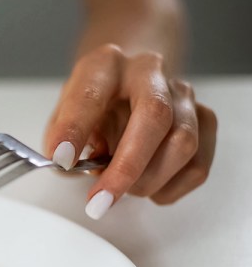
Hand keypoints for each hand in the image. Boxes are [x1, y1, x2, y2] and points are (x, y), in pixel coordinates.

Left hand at [44, 44, 216, 218]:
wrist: (125, 86)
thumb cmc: (91, 106)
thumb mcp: (61, 118)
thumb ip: (61, 140)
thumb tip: (69, 165)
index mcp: (105, 65)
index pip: (92, 94)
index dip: (75, 129)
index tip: (62, 160)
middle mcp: (148, 72)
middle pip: (155, 116)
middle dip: (127, 167)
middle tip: (100, 200)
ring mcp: (183, 95)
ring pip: (183, 144)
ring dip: (148, 180)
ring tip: (120, 187)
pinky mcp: (204, 121)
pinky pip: (197, 166)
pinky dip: (168, 188)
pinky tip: (146, 185)